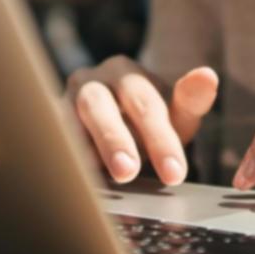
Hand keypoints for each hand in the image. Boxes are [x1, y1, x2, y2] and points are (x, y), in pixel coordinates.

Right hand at [65, 57, 218, 185]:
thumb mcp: (175, 115)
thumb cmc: (148, 125)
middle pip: (99, 107)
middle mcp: (89, 82)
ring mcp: (61, 104)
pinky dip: (62, 159)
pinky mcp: (47, 125)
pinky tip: (74, 180)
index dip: (160, 140)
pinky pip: (51, 140)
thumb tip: (207, 75)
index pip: (145, 104)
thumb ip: (190, 100)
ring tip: (99, 178)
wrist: (111, 129)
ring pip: (66, 121)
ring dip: (82, 149)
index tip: (175, 174)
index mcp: (124, 73)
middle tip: (130, 172)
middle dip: (115, 141)